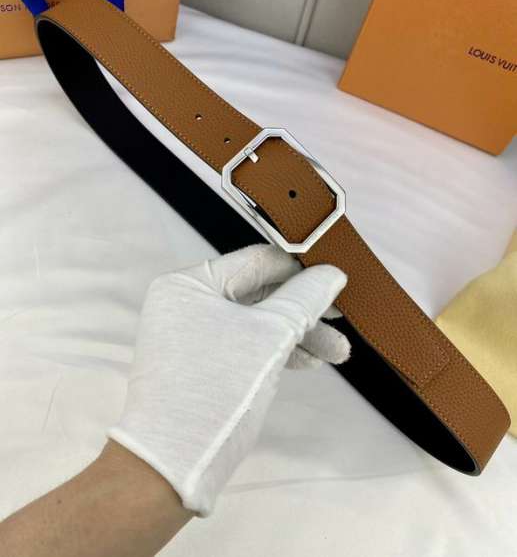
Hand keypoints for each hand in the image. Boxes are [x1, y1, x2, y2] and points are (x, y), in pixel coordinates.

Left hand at [109, 244, 348, 515]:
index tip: (339, 279)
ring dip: (298, 335)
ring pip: (256, 323)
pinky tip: (310, 361)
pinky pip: (246, 346)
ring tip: (338, 353)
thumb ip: (304, 299)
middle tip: (343, 320)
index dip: (302, 269)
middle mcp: (186, 303)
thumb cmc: (218, 390)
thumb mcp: (270, 337)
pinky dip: (277, 351)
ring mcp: (191, 335)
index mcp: (189, 283)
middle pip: (259, 293)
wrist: (172, 467)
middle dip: (304, 311)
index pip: (257, 261)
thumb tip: (333, 272)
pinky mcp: (201, 364)